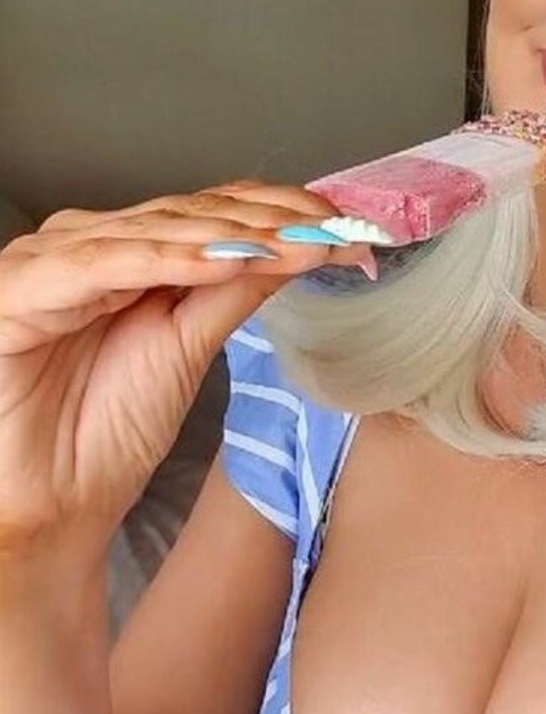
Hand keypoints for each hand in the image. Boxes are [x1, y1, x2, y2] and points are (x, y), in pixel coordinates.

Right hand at [0, 180, 374, 563]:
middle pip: (188, 211)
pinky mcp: (17, 289)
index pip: (211, 210)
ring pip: (153, 231)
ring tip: (294, 244)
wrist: (53, 503)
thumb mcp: (190, 345)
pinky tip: (223, 262)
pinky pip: (101, 266)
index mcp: (128, 250)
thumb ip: (236, 291)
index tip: (345, 225)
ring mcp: (48, 260)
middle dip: (270, 221)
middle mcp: (87, 243)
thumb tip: (303, 249)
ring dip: (231, 236)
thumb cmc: (107, 429)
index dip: (280, 212)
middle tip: (334, 229)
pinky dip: (165, 260)